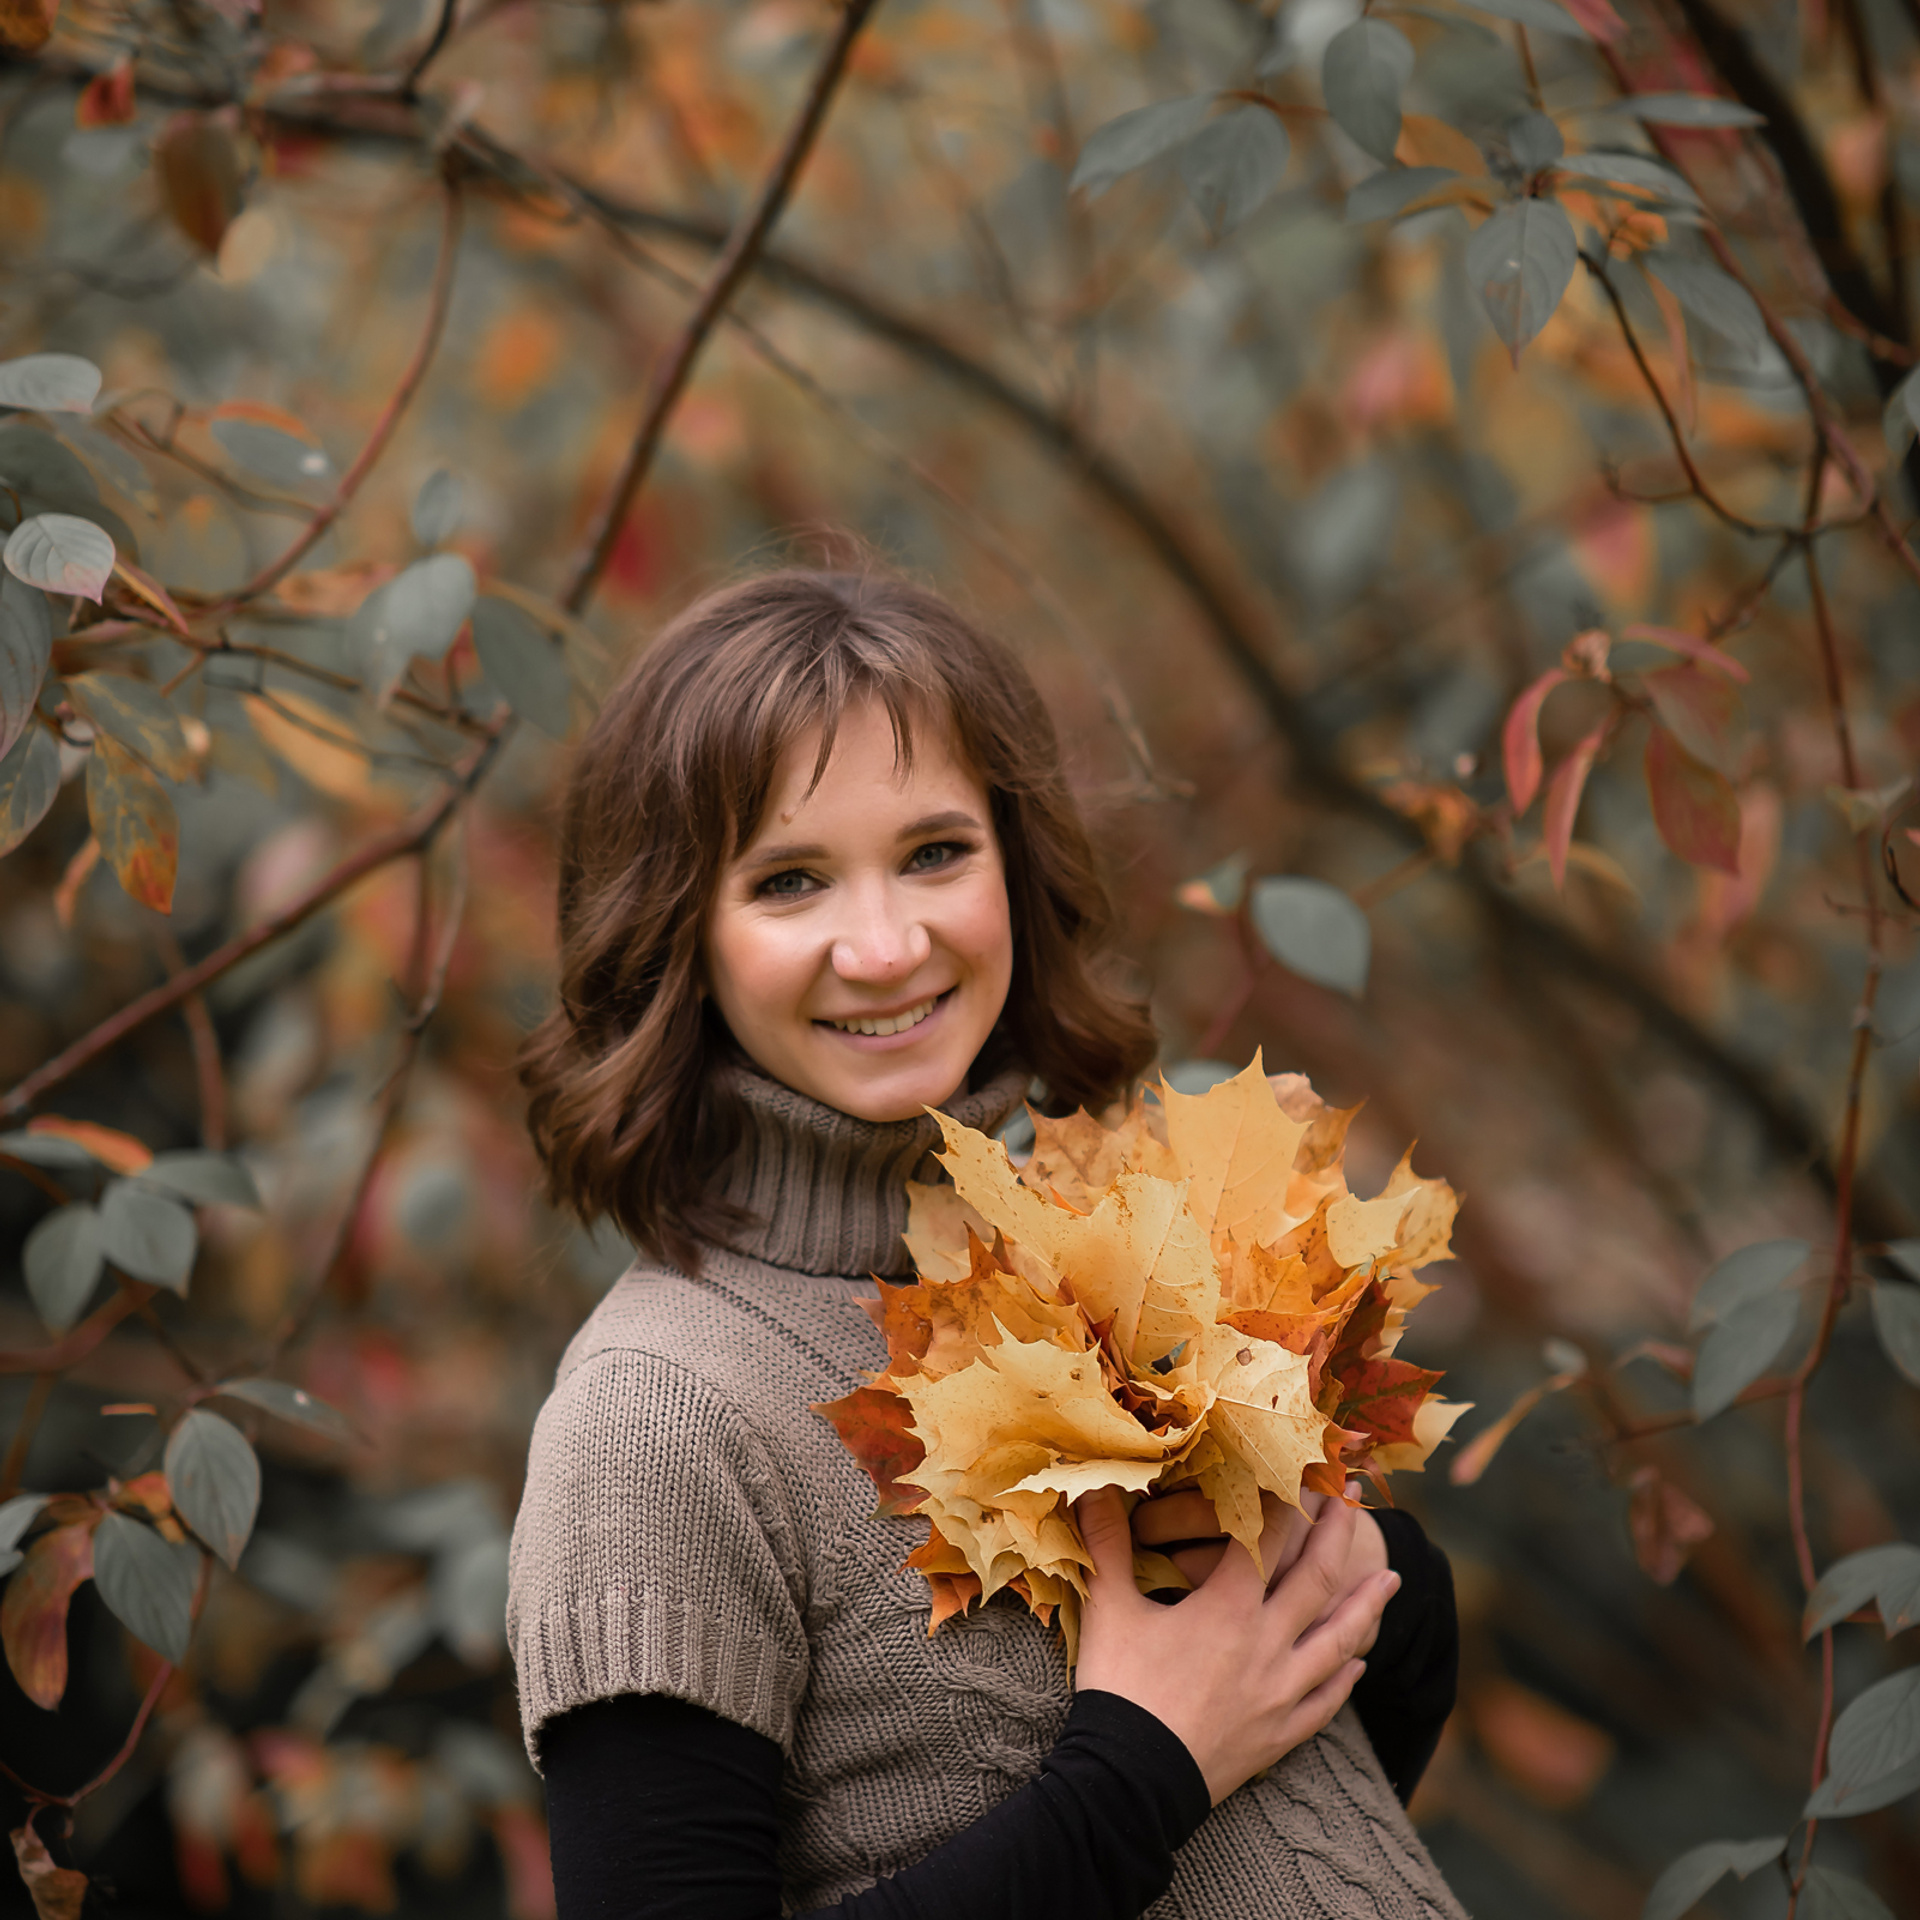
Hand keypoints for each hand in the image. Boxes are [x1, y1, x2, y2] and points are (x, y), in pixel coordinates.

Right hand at [1073, 1486, 1398, 1805]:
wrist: (1131, 1783)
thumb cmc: (1121, 1690)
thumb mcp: (1110, 1609)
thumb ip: (1107, 1543)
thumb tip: (1091, 1486)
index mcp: (1227, 1609)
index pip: (1265, 1540)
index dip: (1281, 1502)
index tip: (1294, 1471)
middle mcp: (1266, 1645)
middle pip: (1315, 1582)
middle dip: (1336, 1539)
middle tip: (1354, 1505)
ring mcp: (1279, 1693)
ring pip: (1337, 1642)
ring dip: (1366, 1608)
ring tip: (1389, 1582)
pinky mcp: (1279, 1735)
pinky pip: (1325, 1702)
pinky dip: (1346, 1679)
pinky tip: (1359, 1666)